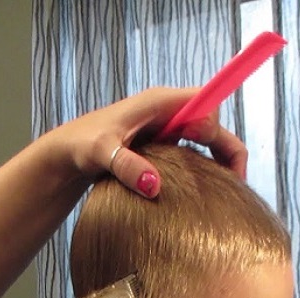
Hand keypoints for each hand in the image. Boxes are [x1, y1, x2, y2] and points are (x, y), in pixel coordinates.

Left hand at [45, 86, 247, 198]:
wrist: (65, 153)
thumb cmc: (80, 145)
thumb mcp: (101, 154)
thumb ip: (126, 166)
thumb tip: (154, 186)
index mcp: (159, 102)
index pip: (207, 104)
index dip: (217, 131)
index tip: (217, 164)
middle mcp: (166, 111)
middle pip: (212, 124)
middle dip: (225, 151)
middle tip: (234, 186)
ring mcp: (164, 127)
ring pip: (203, 140)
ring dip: (214, 162)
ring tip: (221, 194)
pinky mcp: (159, 143)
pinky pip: (189, 152)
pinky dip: (198, 169)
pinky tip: (197, 193)